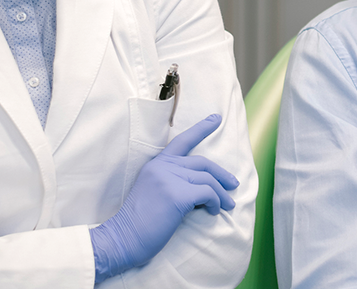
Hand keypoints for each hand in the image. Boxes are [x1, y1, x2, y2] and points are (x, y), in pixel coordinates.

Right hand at [90, 114, 238, 281]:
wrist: (123, 239)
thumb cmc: (139, 223)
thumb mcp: (154, 192)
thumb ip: (172, 182)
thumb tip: (201, 189)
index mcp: (156, 164)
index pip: (182, 141)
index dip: (202, 128)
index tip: (217, 118)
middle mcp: (163, 167)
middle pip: (203, 163)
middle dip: (221, 173)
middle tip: (233, 184)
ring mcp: (170, 179)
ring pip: (208, 180)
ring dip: (221, 194)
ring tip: (228, 205)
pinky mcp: (177, 195)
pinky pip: (207, 194)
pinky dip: (215, 202)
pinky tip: (213, 211)